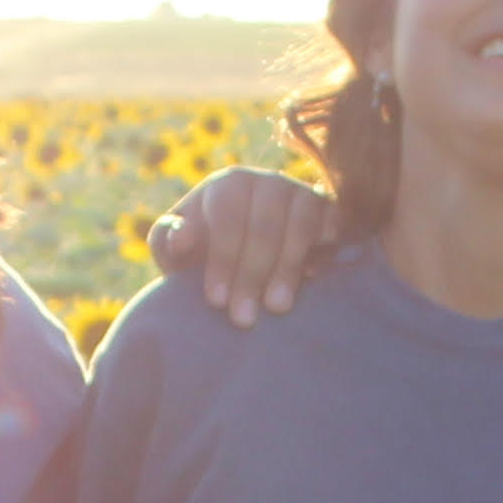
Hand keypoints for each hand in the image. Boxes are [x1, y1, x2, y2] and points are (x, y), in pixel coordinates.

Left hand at [140, 166, 342, 324]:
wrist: (247, 260)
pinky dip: (326, 250)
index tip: (215, 300)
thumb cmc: (204, 256)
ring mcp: (302, 196)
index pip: (226, 214)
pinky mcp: (329, 214)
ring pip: (300, 225)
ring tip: (277, 308)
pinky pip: (334, 227)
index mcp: (229, 185)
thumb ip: (168, 241)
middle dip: (252, 273)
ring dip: (287, 267)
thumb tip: (181, 235)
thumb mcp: (177, 250)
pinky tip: (313, 279)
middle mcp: (268, 183)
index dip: (221, 257)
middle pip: (264, 224)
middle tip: (243, 319)